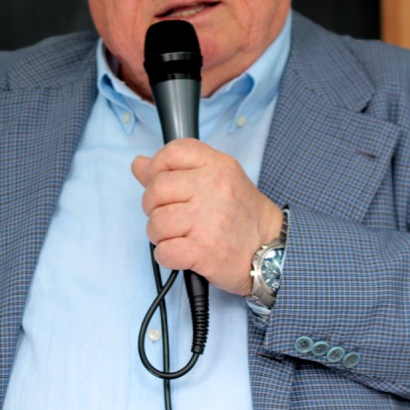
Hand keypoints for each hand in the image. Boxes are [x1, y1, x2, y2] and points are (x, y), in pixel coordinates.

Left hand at [132, 138, 283, 294]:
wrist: (271, 248)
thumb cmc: (241, 214)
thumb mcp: (217, 179)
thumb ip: (177, 170)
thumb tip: (139, 164)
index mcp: (217, 165)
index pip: (172, 152)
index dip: (156, 168)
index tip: (161, 184)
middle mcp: (213, 188)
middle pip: (156, 189)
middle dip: (154, 206)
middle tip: (170, 215)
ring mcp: (208, 219)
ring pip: (156, 222)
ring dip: (160, 234)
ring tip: (178, 235)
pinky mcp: (204, 250)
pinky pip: (163, 251)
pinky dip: (167, 256)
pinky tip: (182, 253)